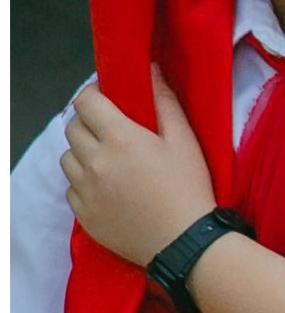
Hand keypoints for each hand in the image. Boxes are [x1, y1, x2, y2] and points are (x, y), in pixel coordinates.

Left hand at [61, 77, 216, 270]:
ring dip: (82, 153)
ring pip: (67, 158)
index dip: (93, 95)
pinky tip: (108, 188)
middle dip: (88, 123)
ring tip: (108, 161)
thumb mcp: (185, 142)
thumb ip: (165, 103)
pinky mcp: (83, 213)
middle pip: (72, 128)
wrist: (184, 241)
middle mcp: (94, 161)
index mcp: (120, 139)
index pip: (86, 102)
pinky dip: (84, 183)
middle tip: (111, 131)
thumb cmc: (189, 188)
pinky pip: (71, 188)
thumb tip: (151, 71)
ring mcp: (85, 189)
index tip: (106, 99)